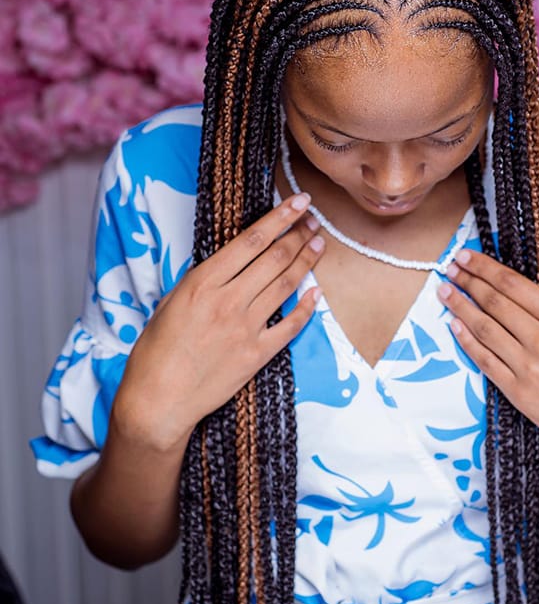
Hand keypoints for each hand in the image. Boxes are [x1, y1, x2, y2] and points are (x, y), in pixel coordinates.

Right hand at [113, 193, 323, 451]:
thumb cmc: (156, 352)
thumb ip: (202, 280)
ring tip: (318, 244)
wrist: (158, 401)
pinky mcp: (257, 354)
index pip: (251, 240)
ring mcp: (246, 328)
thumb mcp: (171, 302)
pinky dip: (307, 307)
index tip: (298, 202)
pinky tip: (316, 291)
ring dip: (306, 261)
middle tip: (314, 220)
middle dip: (299, 234)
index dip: (280, 218)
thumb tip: (230, 262)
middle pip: (275, 258)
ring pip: (286, 285)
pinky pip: (291, 325)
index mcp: (202, 283)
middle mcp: (228, 301)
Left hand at [437, 249, 538, 481]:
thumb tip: (521, 299)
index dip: (484, 267)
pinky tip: (454, 326)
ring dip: (460, 306)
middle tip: (451, 268)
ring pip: (484, 327)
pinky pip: (484, 360)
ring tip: (445, 291)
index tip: (466, 255)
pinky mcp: (518, 392)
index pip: (513, 284)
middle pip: (494, 301)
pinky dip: (466, 340)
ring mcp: (528, 366)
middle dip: (468, 280)